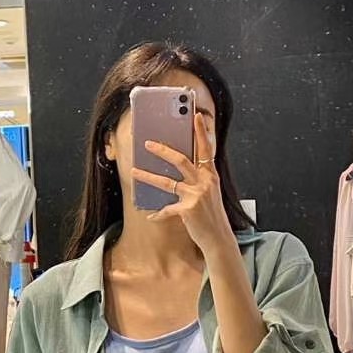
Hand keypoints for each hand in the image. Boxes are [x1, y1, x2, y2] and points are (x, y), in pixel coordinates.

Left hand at [131, 112, 234, 253]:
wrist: (218, 237)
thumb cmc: (211, 215)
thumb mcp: (209, 193)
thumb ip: (198, 179)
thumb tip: (179, 168)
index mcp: (211, 176)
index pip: (205, 149)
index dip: (200, 132)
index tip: (195, 115)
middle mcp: (204, 182)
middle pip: (181, 160)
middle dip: (162, 150)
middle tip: (147, 143)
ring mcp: (196, 196)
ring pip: (167, 182)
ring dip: (147, 176)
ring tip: (134, 171)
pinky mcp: (188, 210)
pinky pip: (167, 209)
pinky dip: (158, 214)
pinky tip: (150, 216)